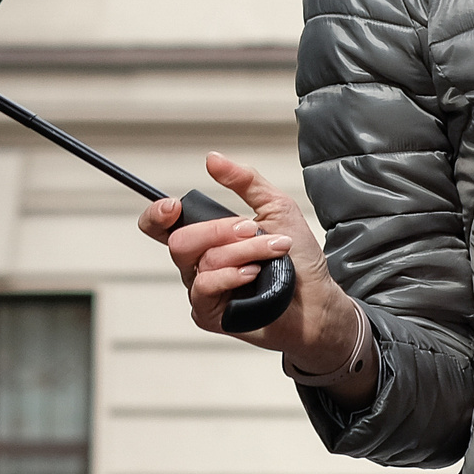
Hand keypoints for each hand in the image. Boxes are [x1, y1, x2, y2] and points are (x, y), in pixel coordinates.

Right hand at [136, 152, 374, 403]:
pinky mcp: (209, 314)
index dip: (156, 215)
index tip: (173, 206)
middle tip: (251, 228)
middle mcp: (199, 263)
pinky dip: (232, 276)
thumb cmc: (298, 259)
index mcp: (208, 237)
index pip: (162, 227)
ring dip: (243, 251)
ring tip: (272, 252)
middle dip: (219, 229)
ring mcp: (202, 290)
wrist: (317, 300)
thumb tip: (213, 159)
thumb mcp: (277, 207)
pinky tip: (254, 275)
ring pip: (202, 261)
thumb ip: (245, 182)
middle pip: (179, 241)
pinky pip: (205, 288)